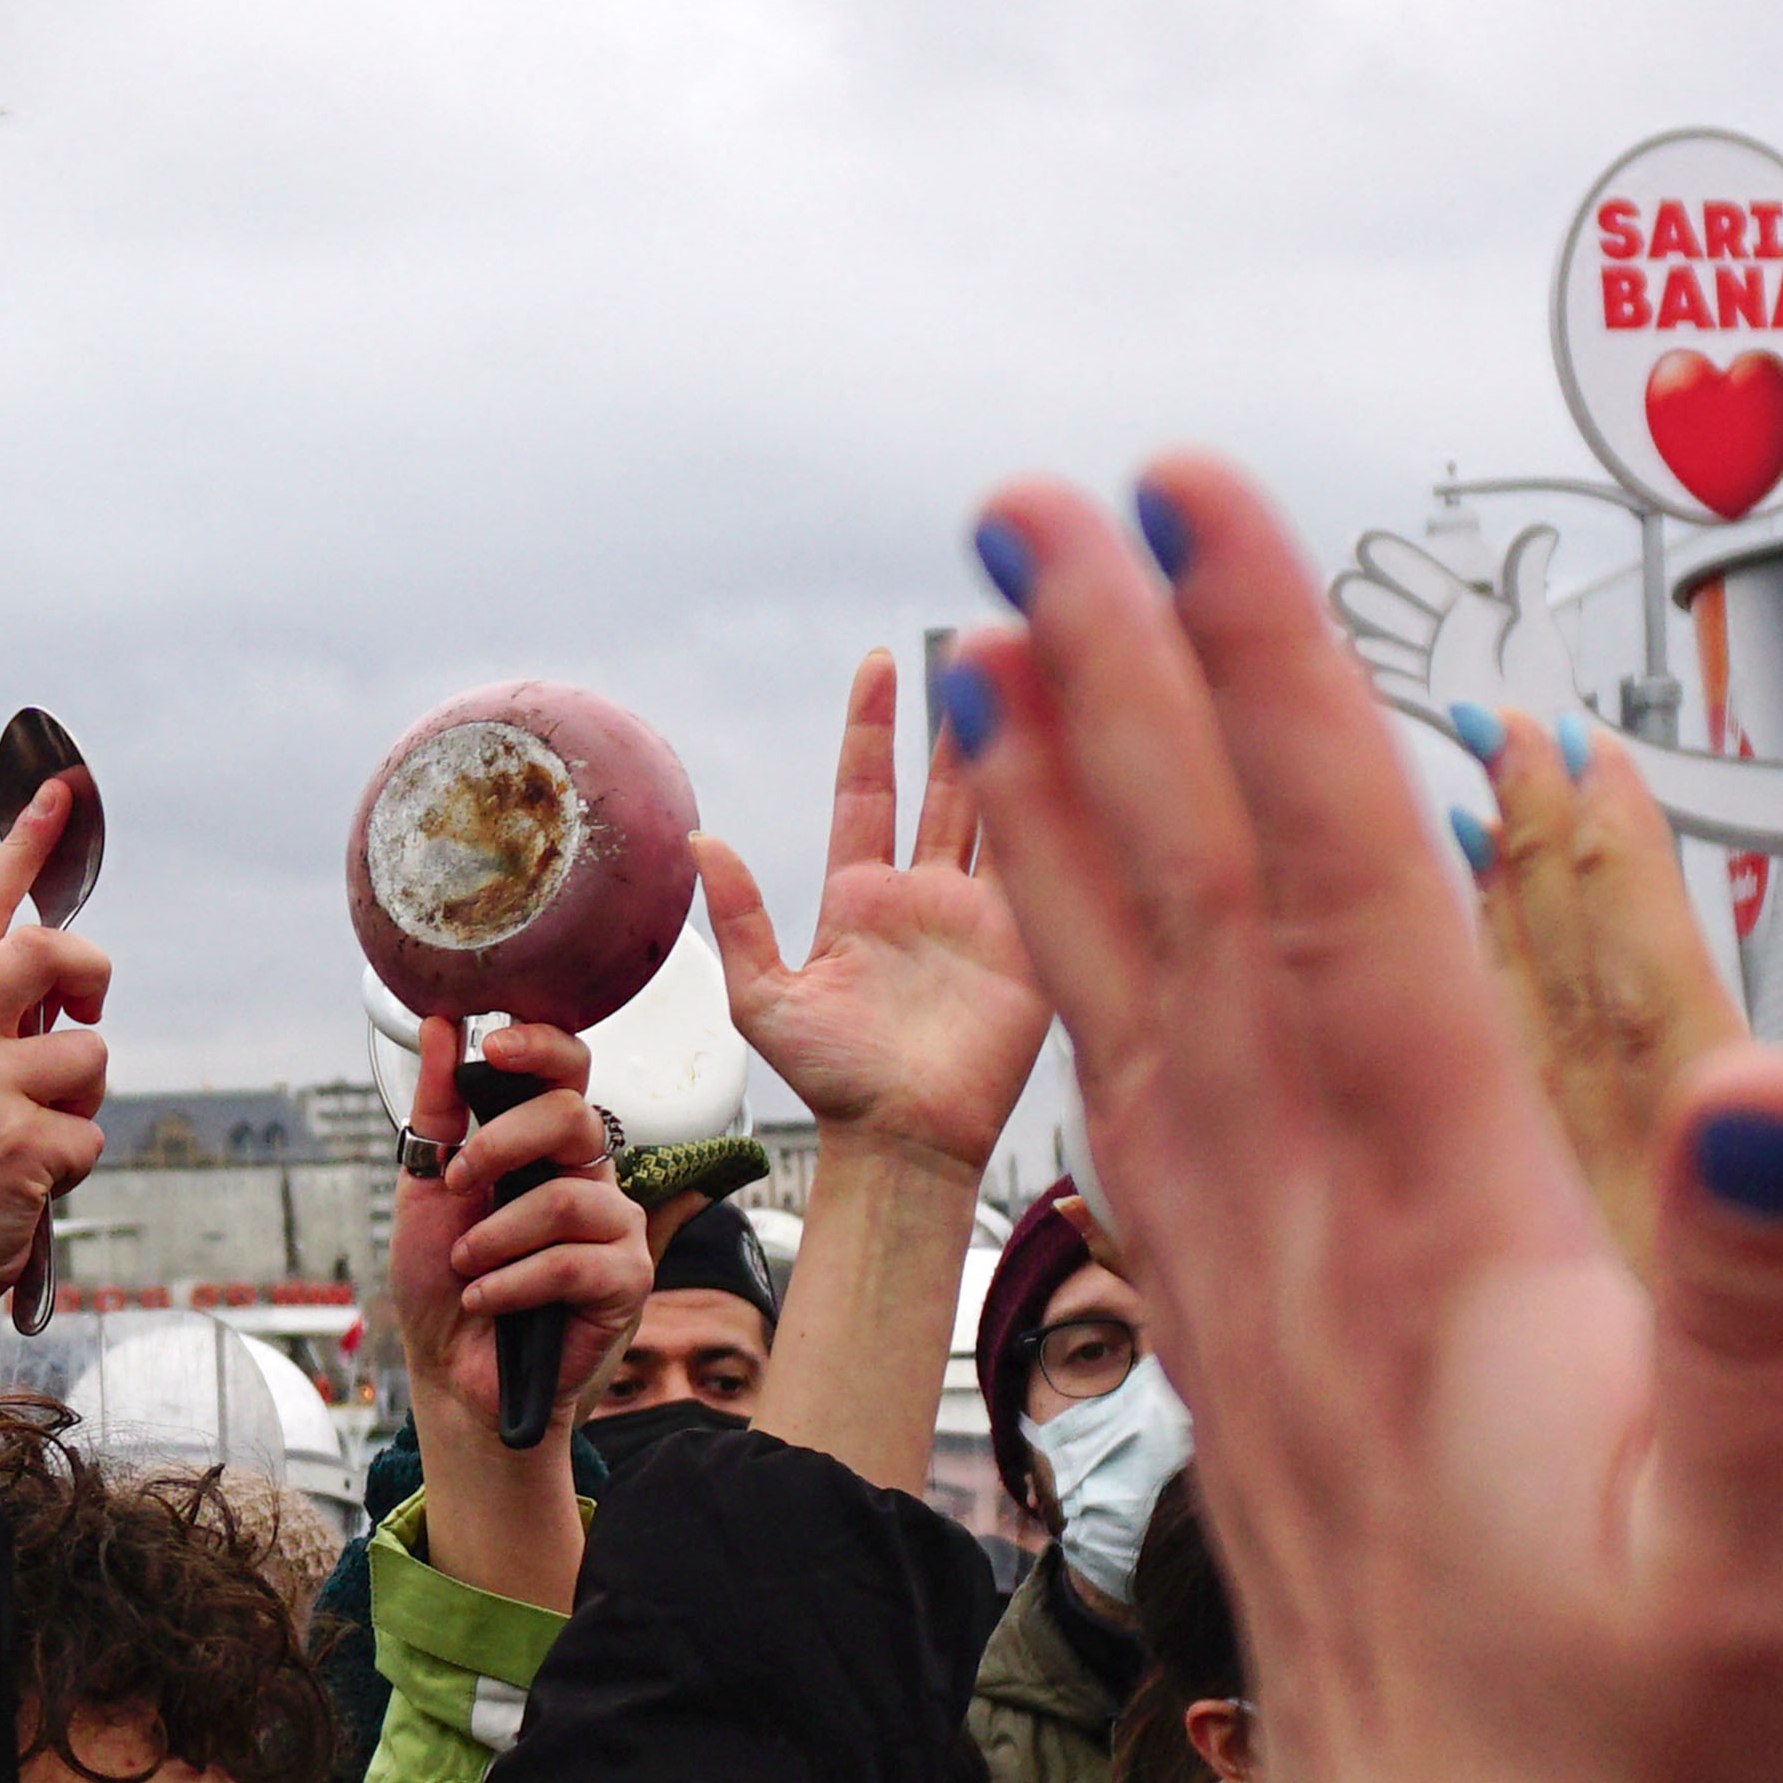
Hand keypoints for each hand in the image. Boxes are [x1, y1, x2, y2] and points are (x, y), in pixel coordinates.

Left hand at [387, 1014, 652, 1441]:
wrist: (451, 1369)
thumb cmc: (445, 1280)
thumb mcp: (426, 1186)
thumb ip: (440, 1109)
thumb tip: (442, 1026)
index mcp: (545, 1146)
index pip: (568, 1072)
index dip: (541, 1047)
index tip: (492, 1045)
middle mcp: (589, 1176)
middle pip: (574, 1117)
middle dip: (500, 1143)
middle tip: (456, 1184)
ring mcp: (615, 1227)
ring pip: (568, 1198)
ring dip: (495, 1235)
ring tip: (466, 1265)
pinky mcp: (628, 1280)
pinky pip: (572, 1262)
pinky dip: (511, 1282)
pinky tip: (486, 1299)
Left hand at [694, 645, 1048, 1167]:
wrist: (902, 1144)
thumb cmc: (831, 1083)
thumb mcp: (765, 999)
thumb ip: (742, 918)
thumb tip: (698, 840)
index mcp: (862, 896)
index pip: (871, 788)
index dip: (873, 725)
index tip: (879, 660)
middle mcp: (929, 893)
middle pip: (952, 783)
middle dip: (966, 714)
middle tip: (984, 638)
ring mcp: (988, 914)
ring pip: (1011, 810)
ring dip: (1025, 746)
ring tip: (1042, 671)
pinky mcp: (1037, 943)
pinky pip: (1055, 866)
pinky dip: (1067, 811)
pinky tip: (1083, 753)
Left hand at [951, 458, 1782, 1782]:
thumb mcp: (1780, 1561)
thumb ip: (1772, 1327)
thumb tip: (1771, 1091)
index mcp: (1431, 1243)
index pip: (1329, 899)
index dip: (1256, 688)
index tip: (1177, 504)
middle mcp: (1299, 1251)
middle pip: (1186, 913)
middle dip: (1110, 693)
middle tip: (1019, 502)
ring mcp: (1252, 1321)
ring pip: (1132, 1015)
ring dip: (1064, 831)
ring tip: (986, 668)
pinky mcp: (1239, 1391)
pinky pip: (1137, 1137)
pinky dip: (1090, 1003)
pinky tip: (1061, 956)